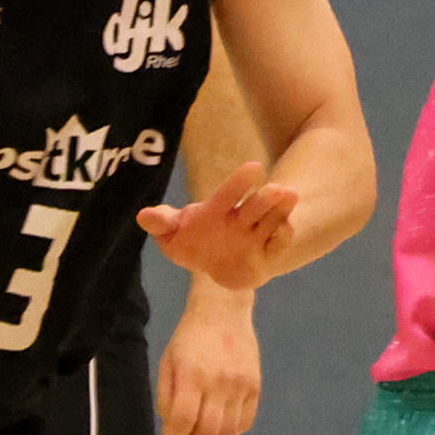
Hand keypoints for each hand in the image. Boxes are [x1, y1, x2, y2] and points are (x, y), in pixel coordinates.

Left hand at [139, 162, 301, 290]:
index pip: (229, 194)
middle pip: (257, 206)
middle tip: (280, 189)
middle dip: (267, 198)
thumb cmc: (193, 242)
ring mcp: (257, 236)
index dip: (240, 182)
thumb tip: (143, 216)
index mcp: (218, 210)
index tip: (254, 167)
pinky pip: (279, 244)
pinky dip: (283, 238)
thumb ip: (163, 223)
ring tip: (291, 197)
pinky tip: (284, 230)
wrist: (217, 267)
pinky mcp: (267, 254)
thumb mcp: (173, 234)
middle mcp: (241, 219)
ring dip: (282, 211)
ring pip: (273, 220)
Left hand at [158, 286, 262, 434]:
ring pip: (228, 430)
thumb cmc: (190, 336)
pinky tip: (222, 430)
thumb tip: (172, 424)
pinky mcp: (255, 387)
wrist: (223, 311)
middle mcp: (219, 383)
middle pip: (208, 431)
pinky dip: (232, 432)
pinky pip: (246, 421)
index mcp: (192, 375)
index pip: (183, 419)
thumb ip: (167, 395)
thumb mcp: (168, 361)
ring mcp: (241, 386)